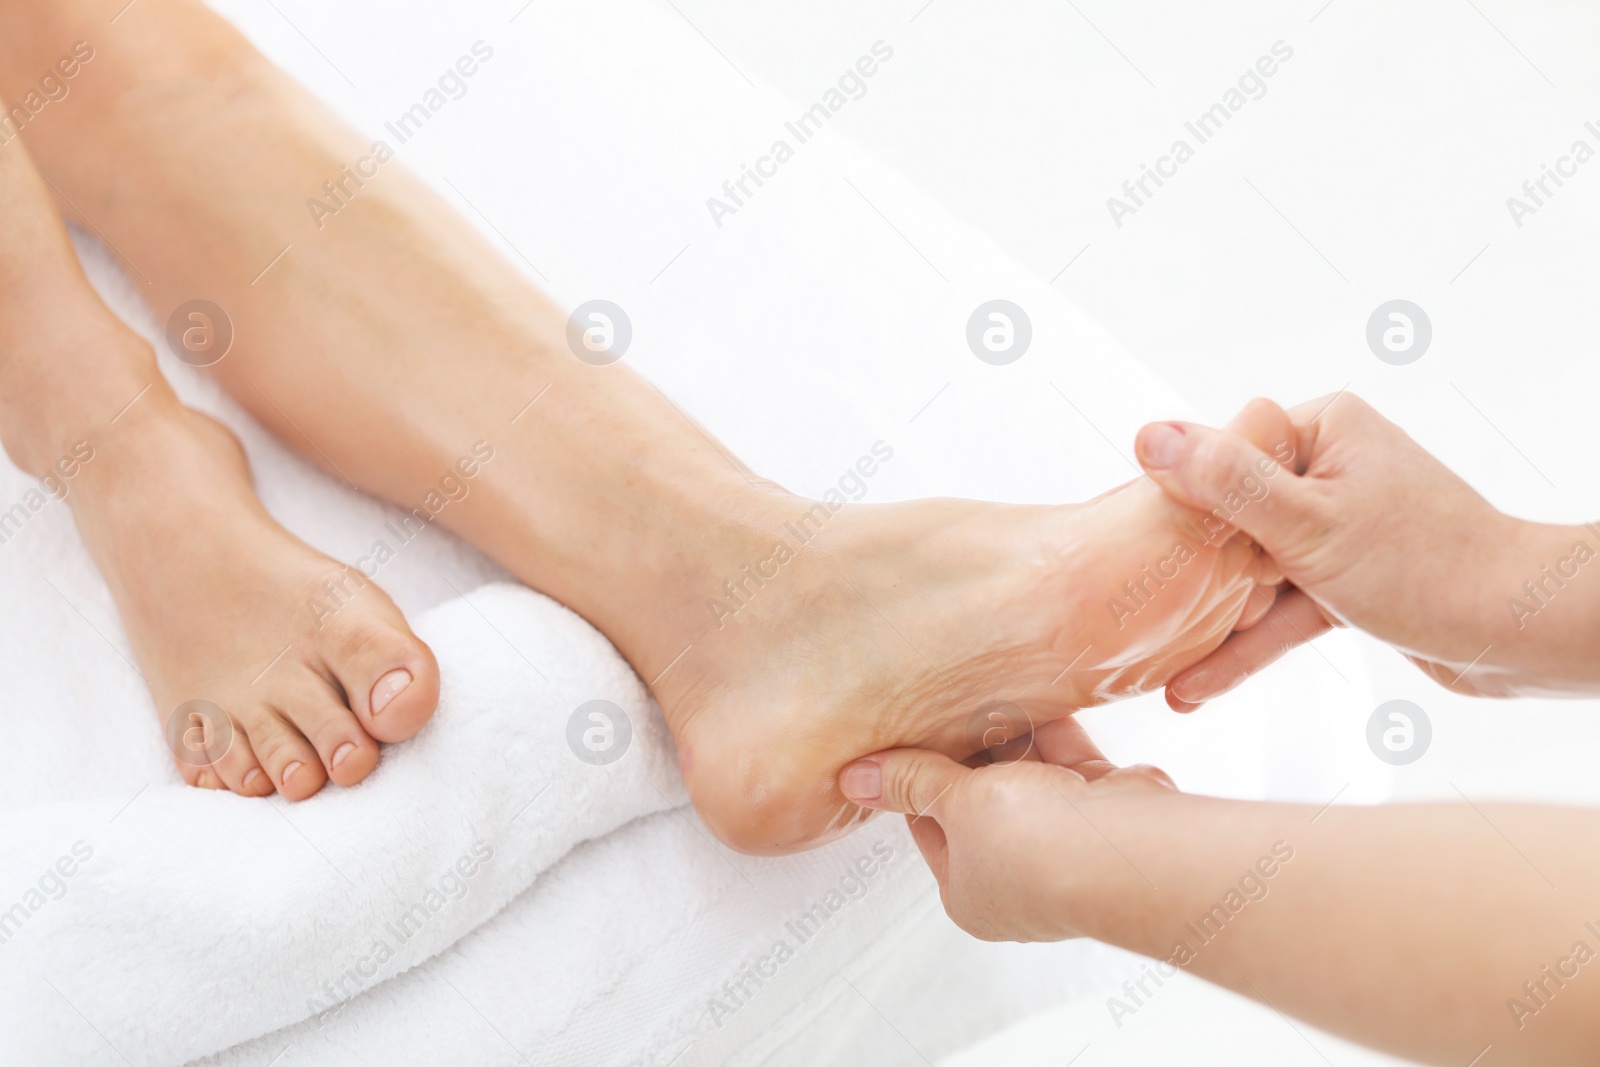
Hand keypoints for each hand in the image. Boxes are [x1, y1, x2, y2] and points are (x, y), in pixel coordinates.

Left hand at [838, 717, 1175, 942]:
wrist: (1133, 851)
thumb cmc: (1041, 851)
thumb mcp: (957, 806)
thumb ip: (912, 782)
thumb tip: (856, 780)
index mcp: (971, 894)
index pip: (928, 825)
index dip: (914, 776)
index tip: (903, 731)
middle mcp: (1019, 874)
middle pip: (979, 799)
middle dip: (966, 750)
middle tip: (943, 698)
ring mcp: (1065, 841)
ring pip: (1026, 775)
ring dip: (1009, 735)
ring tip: (984, 686)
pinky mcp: (1105, 808)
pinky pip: (1067, 761)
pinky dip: (1052, 730)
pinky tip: (1037, 693)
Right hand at [1136, 394, 1599, 701]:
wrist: (1520, 632)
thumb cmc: (1426, 569)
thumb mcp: (1307, 525)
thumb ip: (1226, 483)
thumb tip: (1148, 436)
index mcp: (1323, 429)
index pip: (1221, 455)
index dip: (1177, 504)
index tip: (1136, 549)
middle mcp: (1331, 466)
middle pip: (1230, 516)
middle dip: (1189, 571)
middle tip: (1131, 612)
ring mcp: (1339, 524)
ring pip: (1254, 572)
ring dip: (1214, 622)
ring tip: (1156, 665)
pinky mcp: (1349, 576)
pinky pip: (1283, 607)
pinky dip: (1249, 644)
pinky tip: (1197, 685)